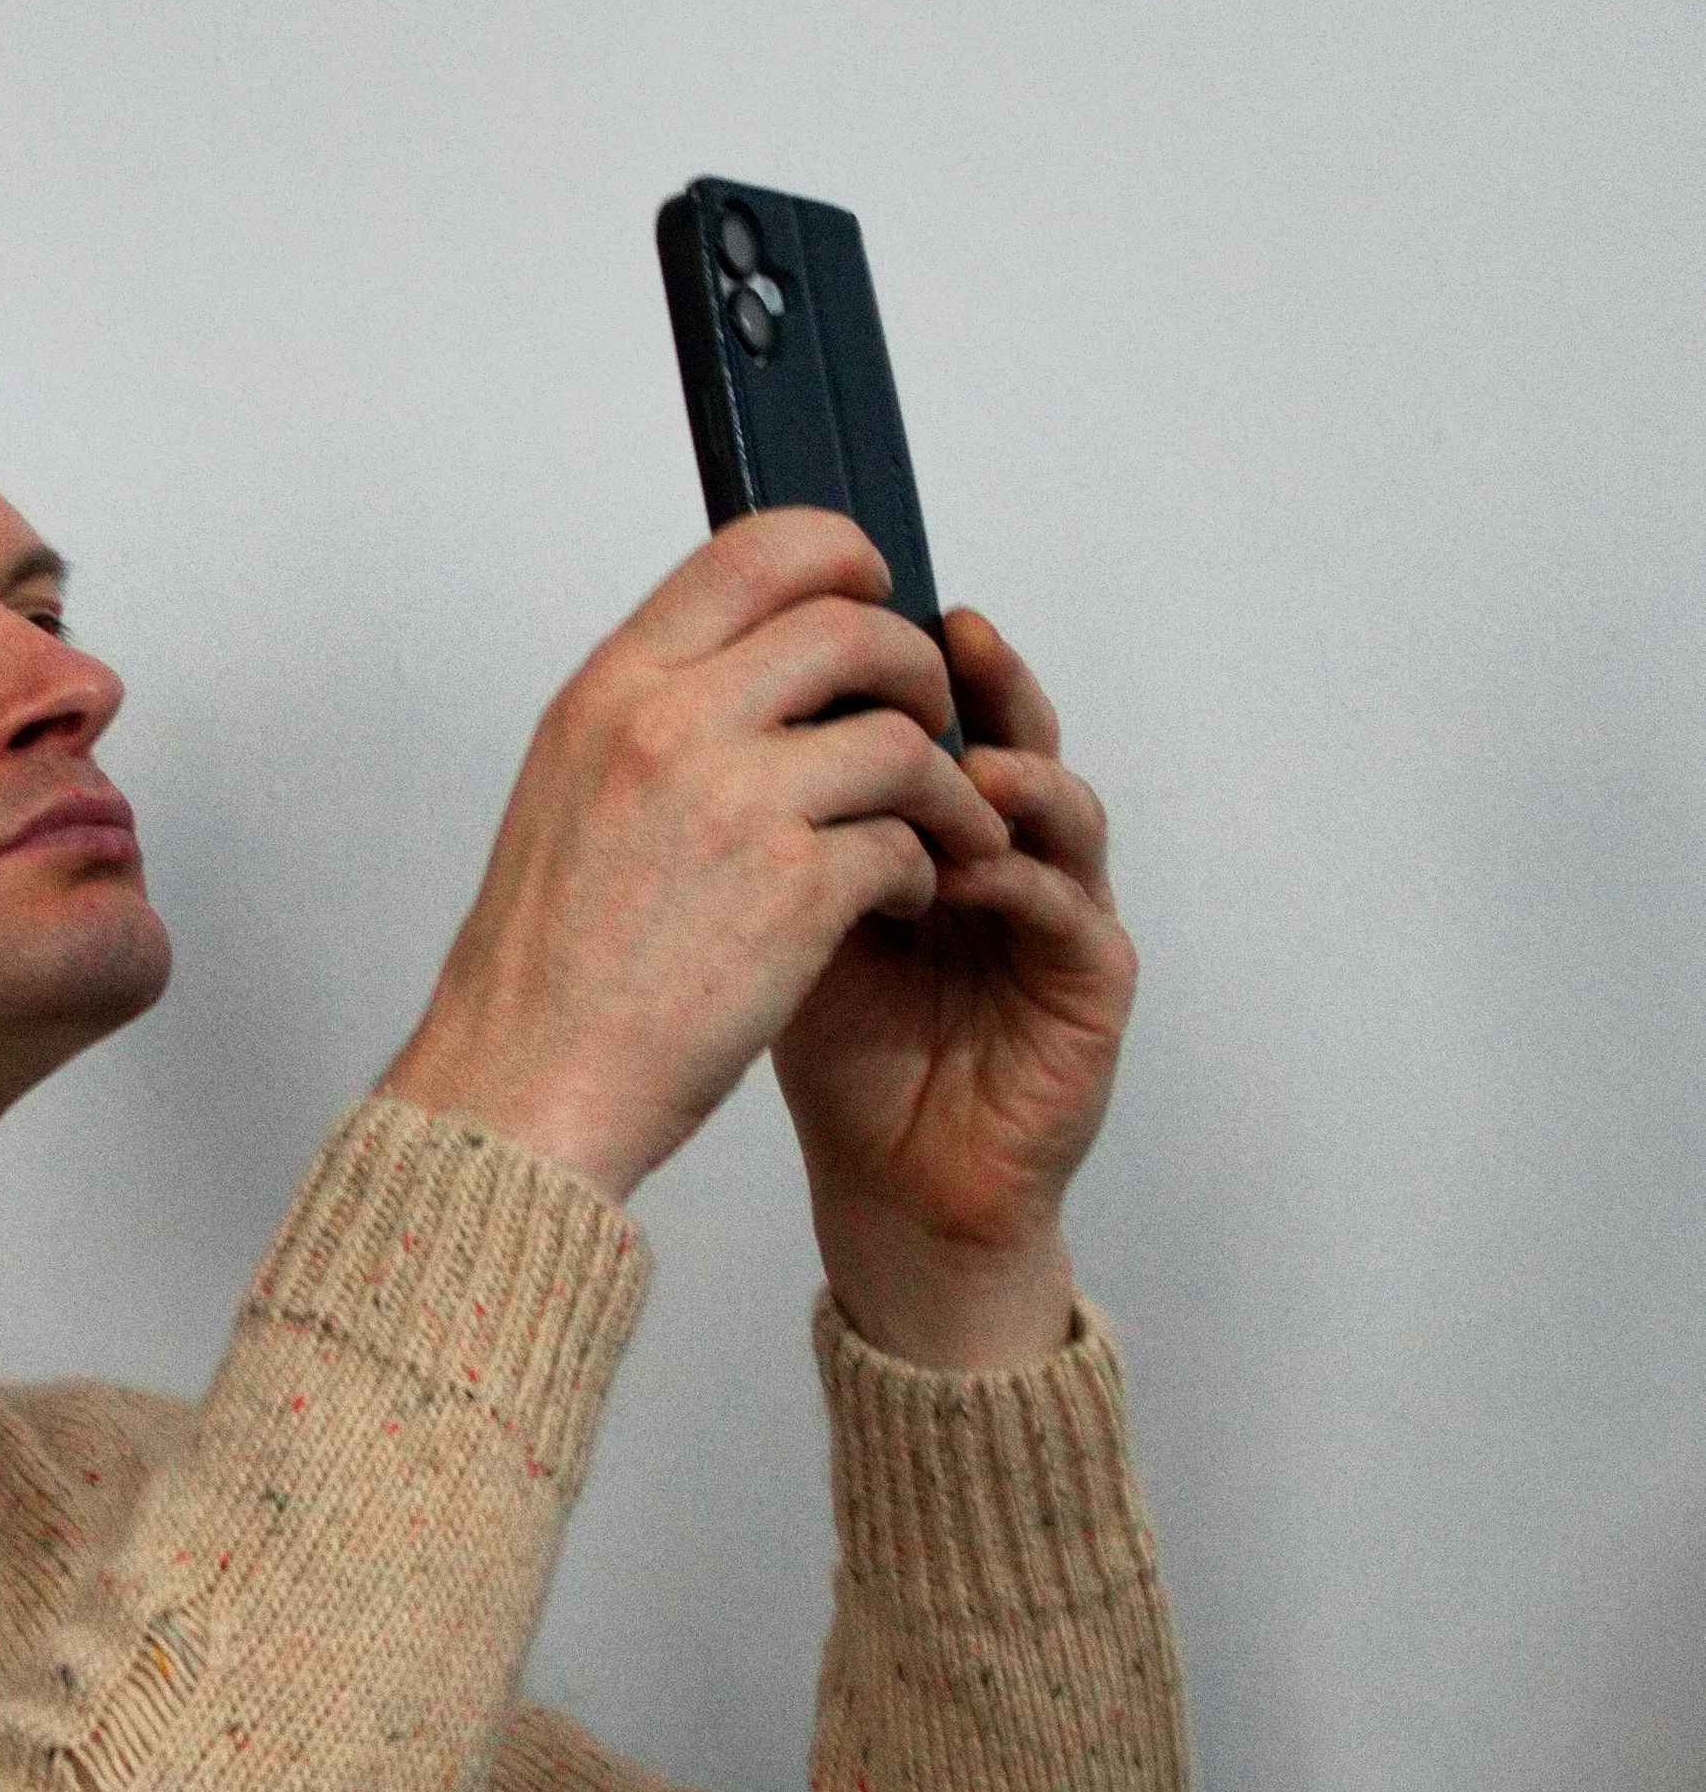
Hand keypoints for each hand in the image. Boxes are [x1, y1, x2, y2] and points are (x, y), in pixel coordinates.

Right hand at [380, 511, 1002, 1203]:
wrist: (525, 1084)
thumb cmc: (544, 964)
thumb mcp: (568, 792)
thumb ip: (652, 716)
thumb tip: (755, 665)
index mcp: (610, 692)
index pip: (754, 551)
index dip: (841, 559)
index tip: (872, 595)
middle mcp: (669, 725)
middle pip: (851, 627)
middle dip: (917, 671)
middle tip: (928, 721)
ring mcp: (736, 803)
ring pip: (902, 737)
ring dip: (947, 784)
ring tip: (942, 827)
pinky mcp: (795, 889)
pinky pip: (906, 841)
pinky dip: (922, 868)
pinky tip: (894, 901)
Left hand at [773, 608, 1132, 1367]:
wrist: (886, 1181)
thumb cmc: (833, 1046)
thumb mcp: (776, 909)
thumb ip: (768, 819)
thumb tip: (702, 711)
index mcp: (930, 823)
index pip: (934, 713)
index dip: (907, 661)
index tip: (860, 610)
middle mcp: (1007, 850)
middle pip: (1011, 733)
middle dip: (984, 682)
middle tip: (949, 635)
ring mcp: (1058, 911)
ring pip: (1062, 809)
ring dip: (1013, 776)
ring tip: (962, 763)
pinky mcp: (1089, 984)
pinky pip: (1071, 911)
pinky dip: (1026, 881)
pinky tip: (976, 870)